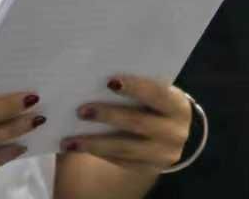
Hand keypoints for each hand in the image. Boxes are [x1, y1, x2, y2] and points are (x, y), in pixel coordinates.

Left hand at [63, 76, 190, 172]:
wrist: (161, 138)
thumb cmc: (151, 108)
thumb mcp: (153, 98)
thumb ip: (136, 90)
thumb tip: (99, 79)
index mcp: (179, 105)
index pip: (159, 93)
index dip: (136, 87)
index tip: (110, 81)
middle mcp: (177, 131)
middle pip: (139, 122)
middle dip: (108, 115)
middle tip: (81, 110)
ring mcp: (164, 154)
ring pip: (125, 147)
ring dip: (94, 142)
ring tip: (69, 140)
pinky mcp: (148, 169)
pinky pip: (119, 161)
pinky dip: (97, 153)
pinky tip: (77, 148)